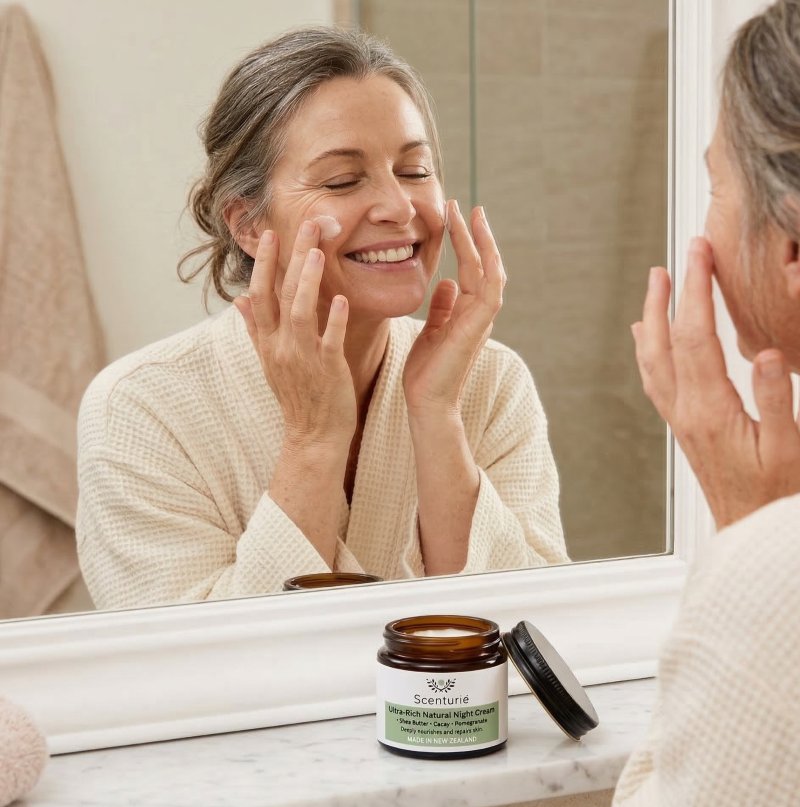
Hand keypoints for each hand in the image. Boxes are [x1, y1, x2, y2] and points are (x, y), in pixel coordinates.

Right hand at [233, 221, 356, 451]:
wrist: (312, 437)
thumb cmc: (296, 397)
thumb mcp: (269, 363)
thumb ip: (255, 329)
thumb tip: (239, 300)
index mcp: (268, 342)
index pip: (260, 294)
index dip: (263, 263)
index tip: (269, 233)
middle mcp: (281, 347)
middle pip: (280, 294)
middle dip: (289, 258)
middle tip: (304, 224)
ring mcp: (303, 358)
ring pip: (300, 312)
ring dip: (307, 281)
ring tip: (317, 252)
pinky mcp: (328, 370)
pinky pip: (330, 340)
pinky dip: (334, 320)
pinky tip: (341, 299)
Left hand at [403, 200, 505, 417]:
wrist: (427, 401)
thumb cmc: (426, 372)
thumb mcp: (430, 330)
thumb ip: (441, 307)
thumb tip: (447, 283)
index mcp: (466, 312)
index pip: (470, 269)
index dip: (465, 242)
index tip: (454, 217)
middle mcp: (477, 313)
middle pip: (482, 264)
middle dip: (474, 234)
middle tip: (464, 206)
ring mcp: (481, 320)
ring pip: (491, 272)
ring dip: (483, 243)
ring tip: (472, 215)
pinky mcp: (478, 328)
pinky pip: (491, 291)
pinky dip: (489, 267)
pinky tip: (481, 245)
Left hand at [632, 236, 799, 527]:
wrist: (750, 533)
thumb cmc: (774, 497)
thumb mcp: (788, 449)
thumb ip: (775, 402)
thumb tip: (763, 355)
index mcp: (711, 410)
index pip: (697, 337)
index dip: (696, 291)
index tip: (699, 255)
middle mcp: (686, 411)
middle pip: (666, 342)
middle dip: (668, 296)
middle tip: (672, 261)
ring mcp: (680, 418)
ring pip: (654, 360)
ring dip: (653, 319)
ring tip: (654, 287)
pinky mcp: (683, 426)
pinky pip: (656, 379)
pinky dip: (649, 350)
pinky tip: (648, 339)